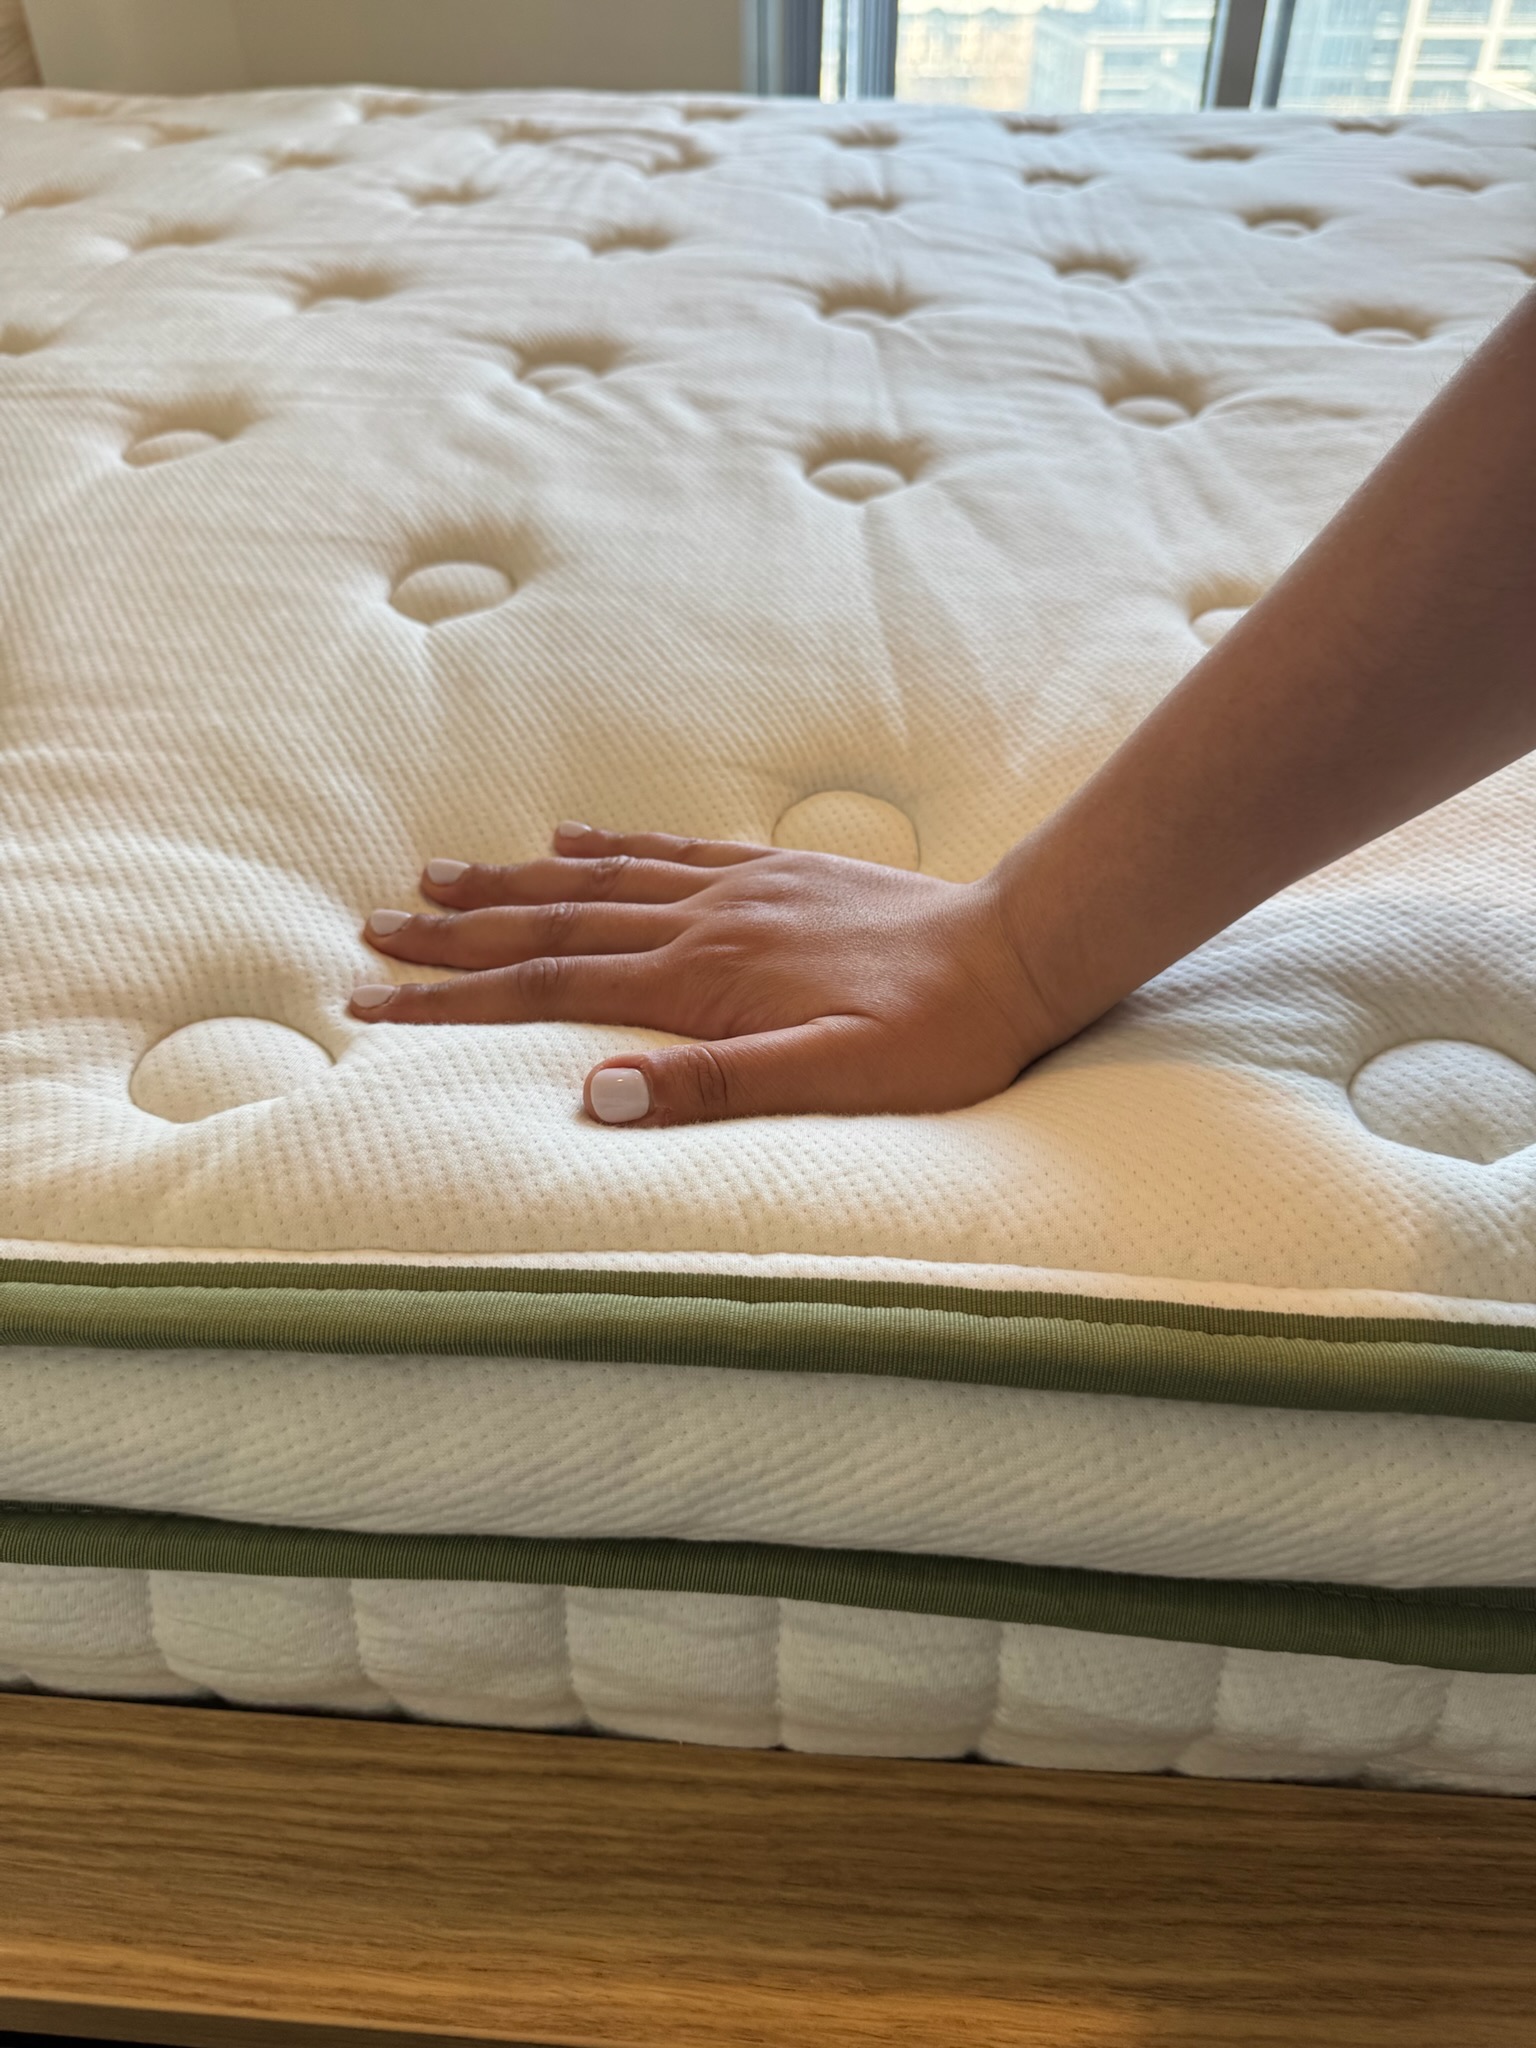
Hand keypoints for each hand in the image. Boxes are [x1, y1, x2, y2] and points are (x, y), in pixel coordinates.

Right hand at [349, 823, 1062, 1125]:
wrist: (1020, 951)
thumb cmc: (936, 1035)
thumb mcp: (835, 1080)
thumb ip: (717, 1088)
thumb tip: (595, 1095)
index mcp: (703, 979)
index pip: (552, 988)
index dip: (457, 996)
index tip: (378, 998)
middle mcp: (704, 921)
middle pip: (554, 922)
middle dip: (457, 931)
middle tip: (373, 926)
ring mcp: (738, 888)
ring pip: (598, 878)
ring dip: (512, 878)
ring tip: (437, 872)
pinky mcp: (775, 871)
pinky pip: (670, 847)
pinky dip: (608, 842)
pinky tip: (572, 833)